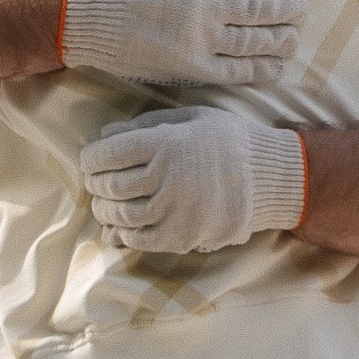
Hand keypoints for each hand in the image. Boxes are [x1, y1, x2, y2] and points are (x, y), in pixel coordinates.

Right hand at [64, 0, 307, 85]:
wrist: (87, 14)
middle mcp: (209, 8)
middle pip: (260, 8)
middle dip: (287, 8)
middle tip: (303, 8)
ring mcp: (202, 40)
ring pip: (253, 41)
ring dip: (279, 39)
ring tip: (295, 38)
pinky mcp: (191, 68)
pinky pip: (233, 71)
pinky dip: (258, 70)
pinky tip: (275, 69)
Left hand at [80, 105, 306, 252]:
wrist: (270, 178)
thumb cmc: (230, 141)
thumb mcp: (192, 118)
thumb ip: (148, 124)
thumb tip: (105, 134)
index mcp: (167, 143)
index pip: (109, 153)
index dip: (91, 159)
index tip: (89, 161)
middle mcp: (167, 176)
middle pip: (111, 186)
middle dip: (95, 186)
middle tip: (94, 184)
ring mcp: (175, 209)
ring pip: (122, 215)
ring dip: (105, 211)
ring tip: (104, 206)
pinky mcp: (184, 235)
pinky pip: (142, 239)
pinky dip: (124, 235)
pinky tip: (121, 228)